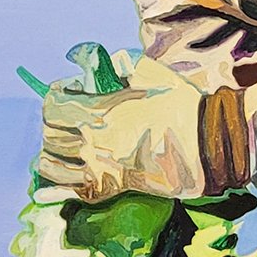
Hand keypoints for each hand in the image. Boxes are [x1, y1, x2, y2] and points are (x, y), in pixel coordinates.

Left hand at [37, 54, 205, 200]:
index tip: (67, 91)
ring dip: (51, 155)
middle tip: (66, 119)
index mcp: (99, 112)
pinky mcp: (110, 188)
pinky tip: (50, 187)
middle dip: (53, 124)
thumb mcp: (148, 71)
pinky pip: (70, 193)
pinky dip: (55, 190)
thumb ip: (117, 65)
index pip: (51, 105)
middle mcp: (92, 142)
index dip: (55, 95)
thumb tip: (96, 63)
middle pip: (49, 135)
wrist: (207, 145)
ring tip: (61, 148)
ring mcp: (99, 169)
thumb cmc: (181, 105)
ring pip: (51, 167)